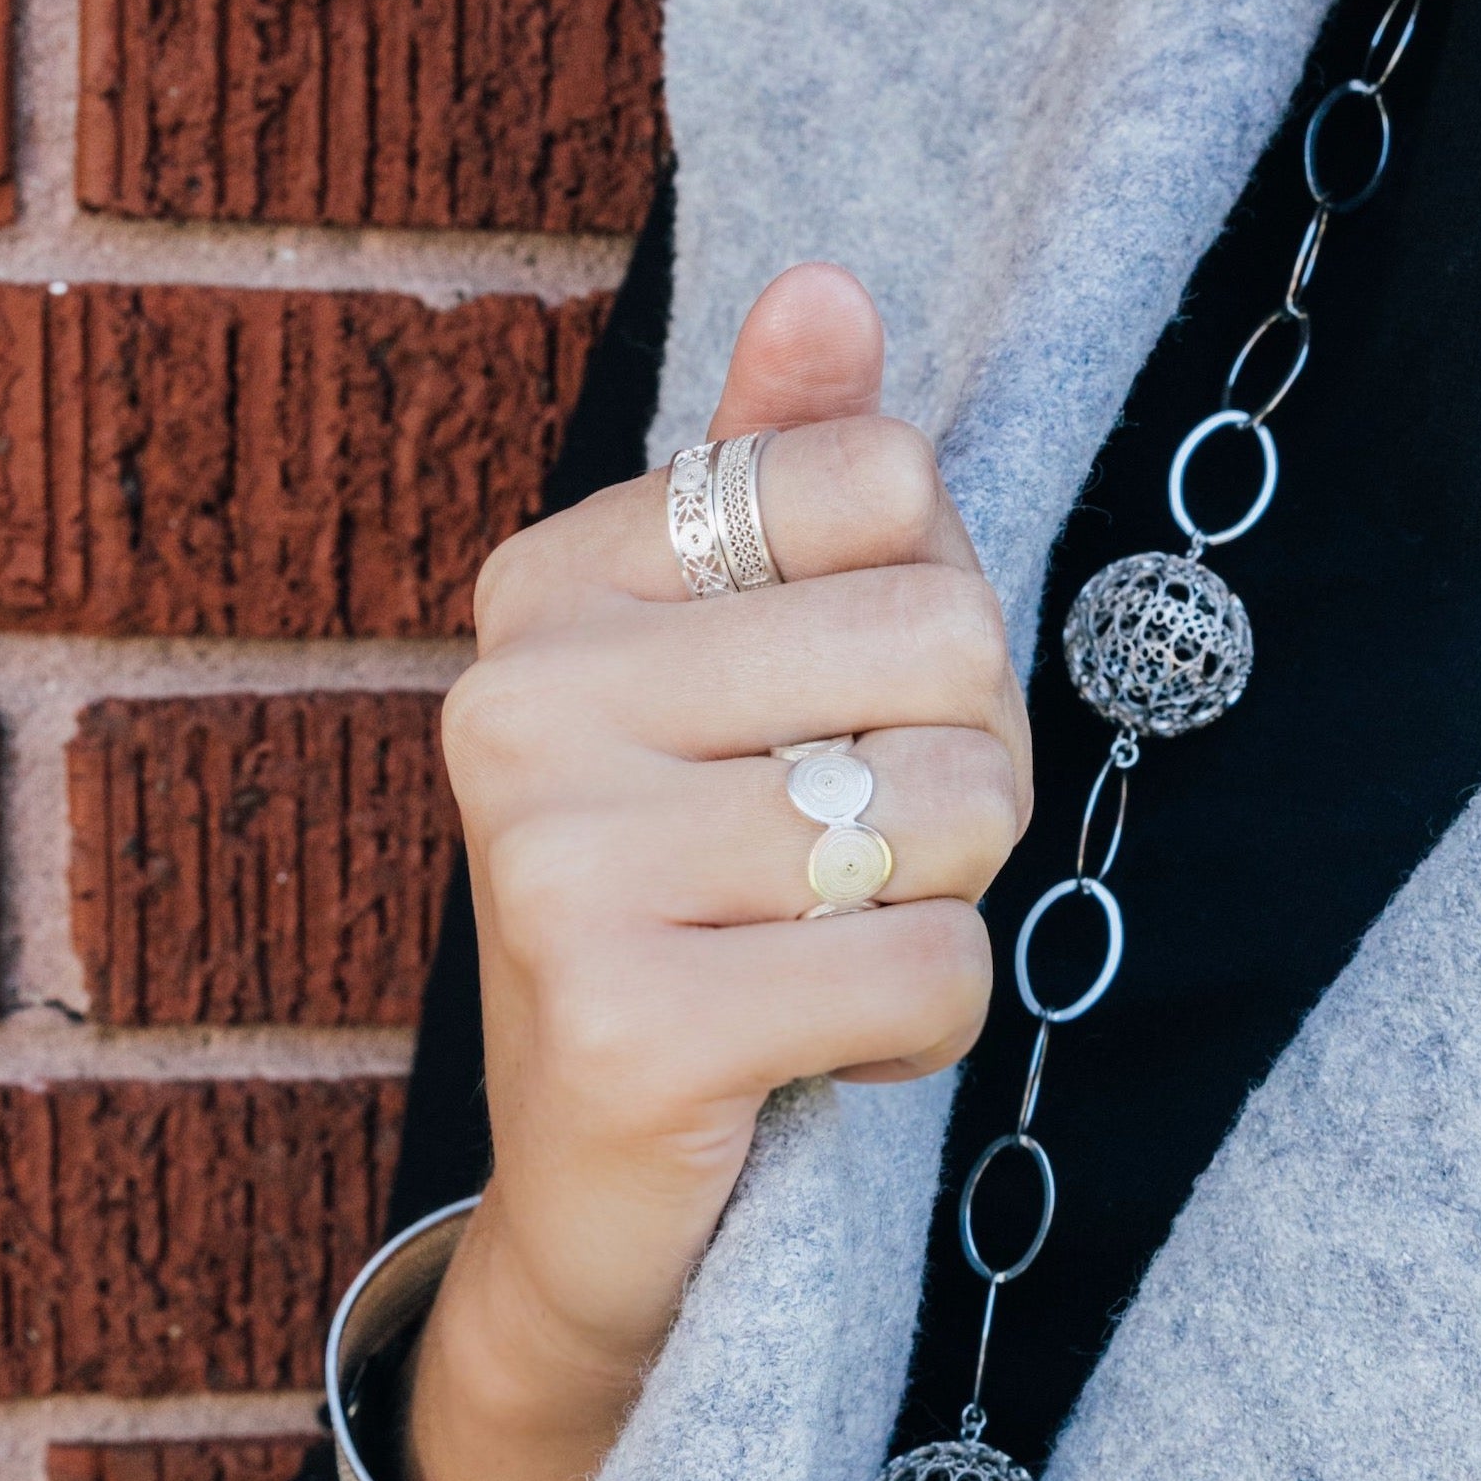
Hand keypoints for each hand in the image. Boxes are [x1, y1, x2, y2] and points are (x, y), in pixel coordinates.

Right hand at [403, 266, 1030, 1480]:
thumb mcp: (728, 693)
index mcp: (546, 591)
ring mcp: (553, 865)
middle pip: (952, 642)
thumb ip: (773, 484)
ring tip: (818, 954)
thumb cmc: (689, 919)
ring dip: (943, 911)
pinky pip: (931, 977)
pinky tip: (812, 1052)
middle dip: (961, 779)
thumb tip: (832, 287)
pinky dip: (922, 1033)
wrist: (595, 1194)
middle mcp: (520, 703)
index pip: (888, 484)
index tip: (836, 724)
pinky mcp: (622, 1027)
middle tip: (849, 870)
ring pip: (957, 817)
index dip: (931, 623)